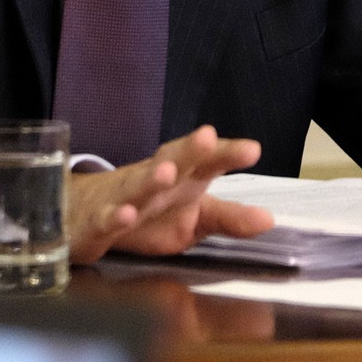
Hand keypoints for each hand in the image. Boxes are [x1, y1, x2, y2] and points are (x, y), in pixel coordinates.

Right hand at [67, 125, 274, 263]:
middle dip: (189, 149)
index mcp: (184, 178)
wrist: (91, 213)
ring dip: (151, 179)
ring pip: (138, 186)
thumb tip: (270, 220)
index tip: (251, 150)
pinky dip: (114, 216)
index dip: (227, 154)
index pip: (208, 161)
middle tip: (207, 138)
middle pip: (173, 160)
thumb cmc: (154, 211)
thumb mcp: (197, 217)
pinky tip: (125, 215)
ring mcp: (126, 198)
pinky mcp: (100, 222)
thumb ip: (231, 218)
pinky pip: (107, 219)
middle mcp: (157, 181)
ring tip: (166, 173)